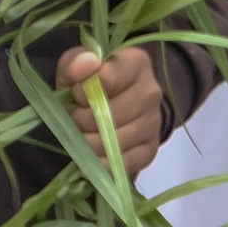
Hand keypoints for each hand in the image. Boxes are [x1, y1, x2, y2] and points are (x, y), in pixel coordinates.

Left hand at [58, 43, 168, 175]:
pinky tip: (92, 155)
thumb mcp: (73, 67)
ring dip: (88, 143)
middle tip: (75, 117)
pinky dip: (101, 164)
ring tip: (83, 133)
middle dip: (82, 120)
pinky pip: (122, 163)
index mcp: (137, 62)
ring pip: (113, 141)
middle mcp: (152, 91)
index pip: (107, 79)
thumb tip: (87, 64)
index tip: (76, 93)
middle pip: (108, 114)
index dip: (82, 90)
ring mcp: (153, 122)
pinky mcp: (150, 150)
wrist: (103, 107)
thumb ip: (75, 62)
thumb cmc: (86, 84)